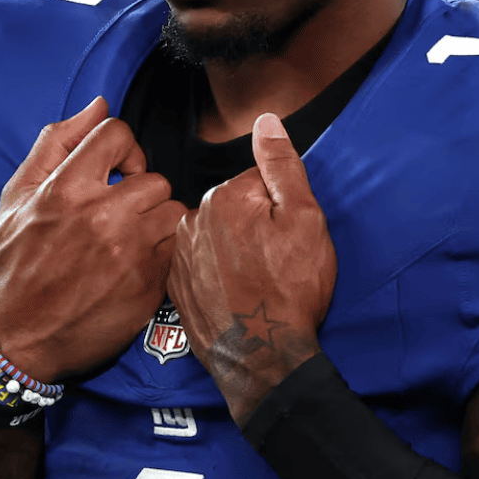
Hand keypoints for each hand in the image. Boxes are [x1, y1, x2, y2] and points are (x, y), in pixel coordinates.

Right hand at [0, 97, 186, 380]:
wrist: (18, 337)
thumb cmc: (15, 263)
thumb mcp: (17, 195)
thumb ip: (57, 143)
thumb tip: (99, 105)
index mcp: (66, 189)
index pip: (117, 134)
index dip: (121, 149)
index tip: (114, 171)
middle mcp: (101, 217)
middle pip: (154, 177)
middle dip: (140, 191)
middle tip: (121, 212)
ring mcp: (129, 253)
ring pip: (174, 212)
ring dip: (157, 222)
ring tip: (132, 238)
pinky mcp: (148, 285)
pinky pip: (178, 249)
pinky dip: (163, 253)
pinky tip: (138, 263)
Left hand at [169, 113, 335, 423]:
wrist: (263, 357)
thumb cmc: (290, 292)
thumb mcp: (304, 220)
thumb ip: (282, 165)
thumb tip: (267, 121)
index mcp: (224, 197)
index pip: (256, 183)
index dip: (279, 209)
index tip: (287, 238)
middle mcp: (192, 221)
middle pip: (231, 208)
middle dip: (253, 227)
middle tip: (274, 263)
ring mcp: (179, 256)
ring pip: (213, 237)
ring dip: (231, 251)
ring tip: (255, 282)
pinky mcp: (173, 287)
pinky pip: (198, 267)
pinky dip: (214, 276)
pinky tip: (234, 294)